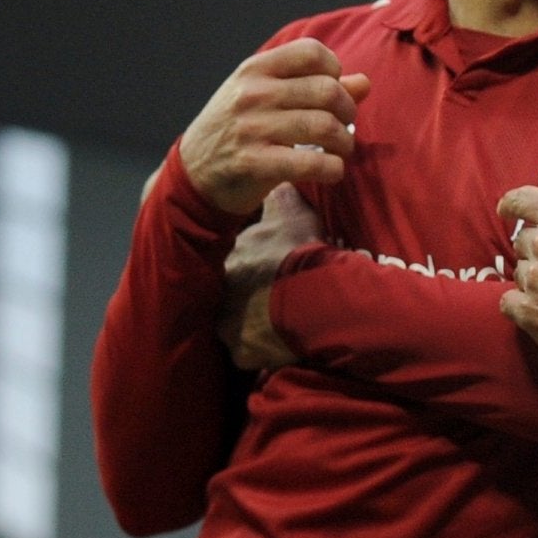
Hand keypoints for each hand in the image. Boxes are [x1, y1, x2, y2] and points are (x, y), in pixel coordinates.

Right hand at [179, 40, 371, 215]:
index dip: (334, 70)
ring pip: (323, 125)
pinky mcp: (253, 163)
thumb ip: (312, 86)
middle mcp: (253, 94)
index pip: (311, 52)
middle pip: (327, 90)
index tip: (333, 91)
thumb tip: (364, 82)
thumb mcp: (264, 98)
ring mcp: (251, 128)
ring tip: (341, 150)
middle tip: (344, 126)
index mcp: (255, 70)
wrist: (192, 174)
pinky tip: (332, 171)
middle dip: (347, 110)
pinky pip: (310, 163)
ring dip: (344, 142)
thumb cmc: (236, 130)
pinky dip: (332, 169)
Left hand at [215, 186, 319, 370]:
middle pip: (232, 295)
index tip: (272, 271)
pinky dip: (258, 351)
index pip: (238, 263)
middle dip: (249, 297)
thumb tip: (279, 184)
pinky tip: (276, 346)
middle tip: (274, 299)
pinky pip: (246, 354)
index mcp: (233, 260)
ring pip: (235, 326)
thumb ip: (282, 199)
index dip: (256, 267)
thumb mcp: (296, 218)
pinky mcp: (240, 353)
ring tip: (276, 326)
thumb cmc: (303, 256)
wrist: (314, 301)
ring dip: (251, 326)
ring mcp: (228, 326)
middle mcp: (223, 292)